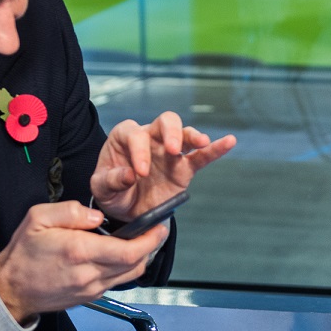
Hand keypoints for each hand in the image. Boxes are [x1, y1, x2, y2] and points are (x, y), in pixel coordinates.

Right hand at [0, 201, 169, 323]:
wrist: (12, 288)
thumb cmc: (23, 254)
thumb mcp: (38, 218)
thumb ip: (70, 212)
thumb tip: (97, 217)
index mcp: (79, 251)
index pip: (127, 251)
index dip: (149, 240)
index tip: (158, 227)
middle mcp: (89, 274)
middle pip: (135, 265)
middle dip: (151, 247)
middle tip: (157, 231)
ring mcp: (91, 289)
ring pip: (130, 276)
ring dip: (141, 258)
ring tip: (143, 241)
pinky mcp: (90, 296)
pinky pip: (117, 282)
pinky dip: (126, 268)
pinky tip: (122, 254)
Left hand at [89, 111, 234, 220]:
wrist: (127, 209)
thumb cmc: (111, 191)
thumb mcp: (101, 188)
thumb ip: (111, 181)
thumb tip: (130, 175)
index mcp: (125, 137)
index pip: (135, 135)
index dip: (139, 152)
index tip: (140, 173)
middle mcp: (150, 138)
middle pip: (164, 121)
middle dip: (170, 132)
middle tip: (173, 149)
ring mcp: (169, 151)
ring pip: (184, 133)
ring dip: (192, 136)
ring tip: (201, 142)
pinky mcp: (184, 168)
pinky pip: (202, 156)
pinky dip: (216, 148)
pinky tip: (229, 141)